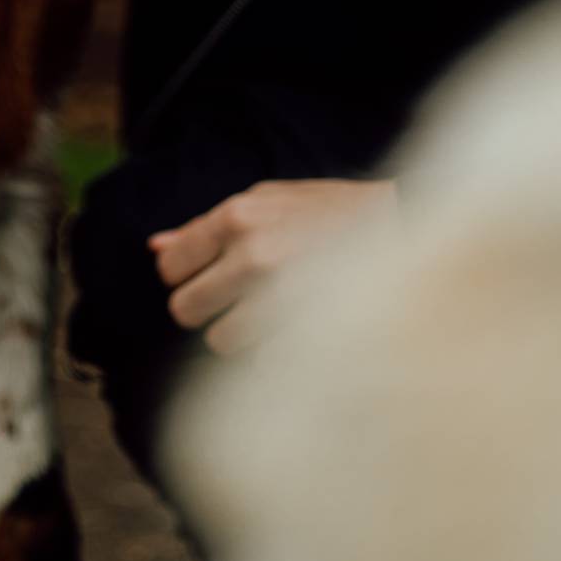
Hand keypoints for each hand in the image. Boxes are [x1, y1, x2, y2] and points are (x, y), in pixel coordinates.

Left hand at [149, 178, 395, 354]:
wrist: (406, 229)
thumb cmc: (332, 212)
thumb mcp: (269, 200)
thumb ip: (208, 226)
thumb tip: (154, 247)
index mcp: (239, 215)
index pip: (170, 265)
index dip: (183, 276)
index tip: (207, 276)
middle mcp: (253, 253)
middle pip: (184, 308)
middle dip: (204, 309)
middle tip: (236, 300)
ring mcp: (280, 296)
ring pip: (218, 341)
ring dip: (238, 334)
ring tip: (271, 315)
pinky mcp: (305, 330)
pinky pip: (258, 360)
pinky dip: (270, 352)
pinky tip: (293, 330)